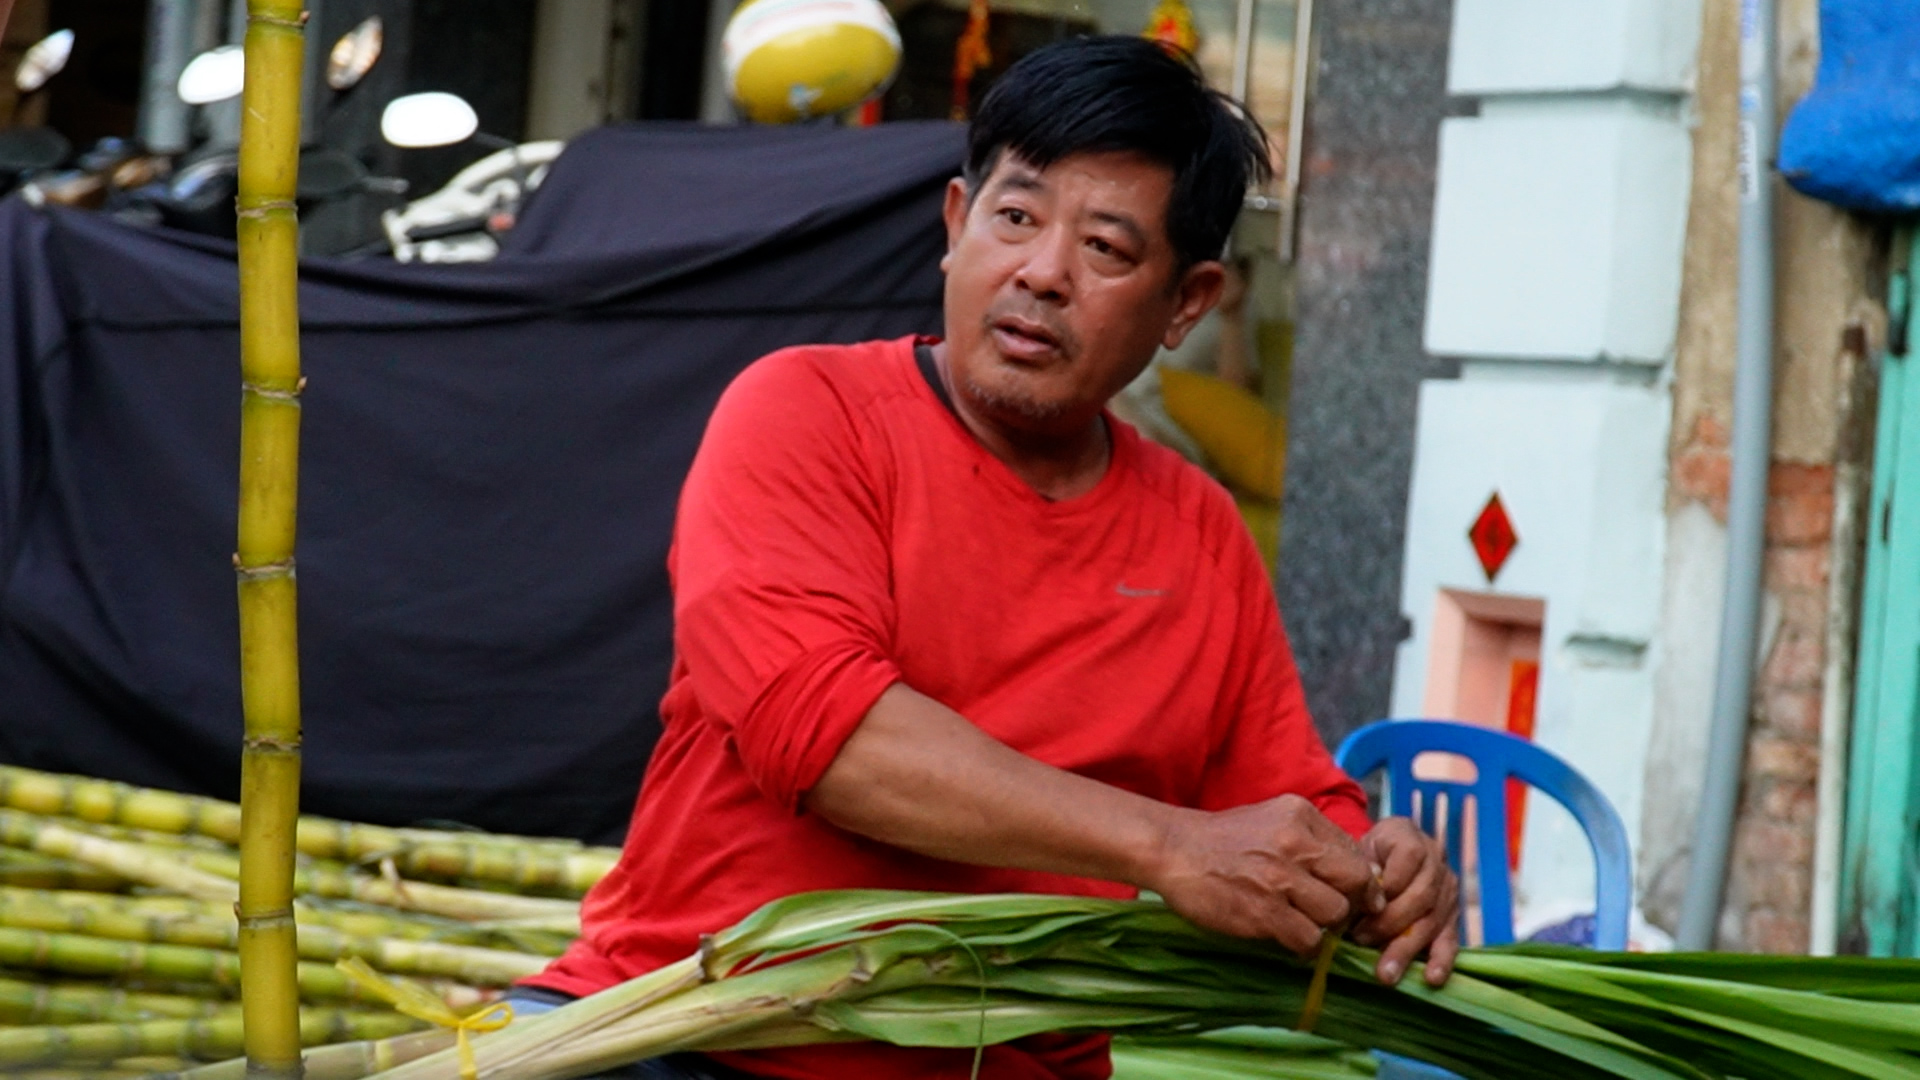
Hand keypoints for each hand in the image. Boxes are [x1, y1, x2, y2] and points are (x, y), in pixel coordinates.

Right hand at [1146, 795, 1383, 955]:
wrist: (1173, 849)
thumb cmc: (1223, 839)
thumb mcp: (1273, 819)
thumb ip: (1312, 839)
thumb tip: (1356, 872)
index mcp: (1301, 815)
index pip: (1356, 853)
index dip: (1359, 880)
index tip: (1348, 894)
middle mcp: (1296, 843)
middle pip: (1356, 882)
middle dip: (1351, 902)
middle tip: (1334, 913)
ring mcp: (1280, 878)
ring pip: (1335, 913)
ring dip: (1324, 926)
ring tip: (1303, 923)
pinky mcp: (1264, 912)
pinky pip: (1309, 939)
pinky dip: (1304, 946)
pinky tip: (1289, 938)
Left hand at [1351, 817, 1458, 986]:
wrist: (1384, 853)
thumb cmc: (1365, 856)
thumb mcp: (1356, 850)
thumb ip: (1361, 870)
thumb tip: (1364, 899)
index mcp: (1409, 836)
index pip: (1407, 858)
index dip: (1386, 885)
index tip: (1361, 906)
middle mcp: (1436, 860)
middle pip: (1420, 896)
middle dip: (1389, 923)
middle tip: (1360, 941)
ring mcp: (1448, 889)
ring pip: (1431, 921)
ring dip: (1406, 949)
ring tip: (1386, 973)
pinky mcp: (1453, 916)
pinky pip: (1450, 939)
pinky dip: (1441, 960)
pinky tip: (1431, 977)